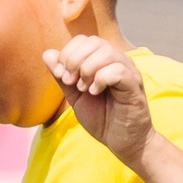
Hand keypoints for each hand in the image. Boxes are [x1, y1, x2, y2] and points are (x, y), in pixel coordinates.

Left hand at [45, 36, 150, 167]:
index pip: (84, 40)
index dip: (67, 53)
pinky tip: (95, 93)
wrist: (123, 142)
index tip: (62, 77)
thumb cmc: (103, 119)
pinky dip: (100, 79)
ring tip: (84, 89)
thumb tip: (47, 54)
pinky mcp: (135, 85)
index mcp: (104, 61)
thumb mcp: (76, 97)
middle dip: (74, 60)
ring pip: (106, 52)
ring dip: (87, 69)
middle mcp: (118, 61)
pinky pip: (118, 70)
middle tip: (71, 82)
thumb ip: (63, 77)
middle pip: (94, 41)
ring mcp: (128, 71)